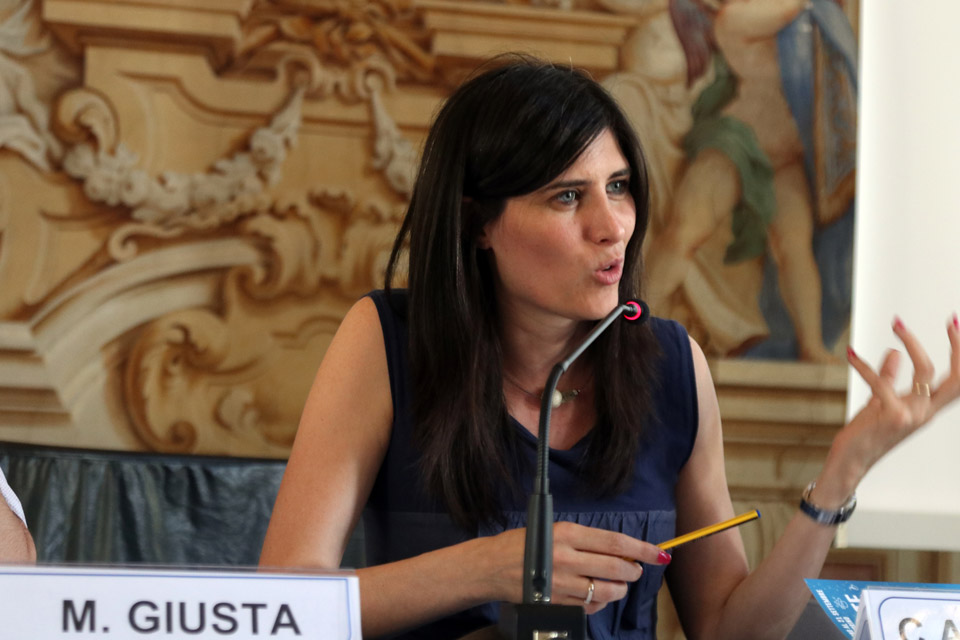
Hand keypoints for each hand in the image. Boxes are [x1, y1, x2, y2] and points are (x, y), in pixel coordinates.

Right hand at [482, 521, 668, 613]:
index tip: (659, 554)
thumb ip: (585, 540)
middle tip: (634, 571)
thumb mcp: (553, 530)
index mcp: (567, 533)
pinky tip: (594, 595)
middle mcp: (566, 557)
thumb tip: (620, 550)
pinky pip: (590, 607)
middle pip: (616, 568)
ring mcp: (562, 584)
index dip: (642, 550)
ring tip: (616, 584)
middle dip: (633, 571)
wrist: (492, 566)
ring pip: (607, 591)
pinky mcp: (557, 603)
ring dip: (618, 589)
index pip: (615, 542)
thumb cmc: (524, 543)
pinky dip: (598, 603)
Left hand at [834, 316, 959, 486]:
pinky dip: (865, 365)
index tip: (955, 326)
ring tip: (896, 323)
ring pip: (926, 370)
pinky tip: (850, 354)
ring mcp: (912, 415)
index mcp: (926, 408)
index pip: (956, 381)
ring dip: (912, 341)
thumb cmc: (865, 433)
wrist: (849, 462)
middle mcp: (925, 412)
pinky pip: (882, 382)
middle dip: (959, 347)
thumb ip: (888, 378)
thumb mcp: (880, 402)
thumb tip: (895, 352)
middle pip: (958, 378)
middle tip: (952, 321)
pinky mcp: (892, 416)